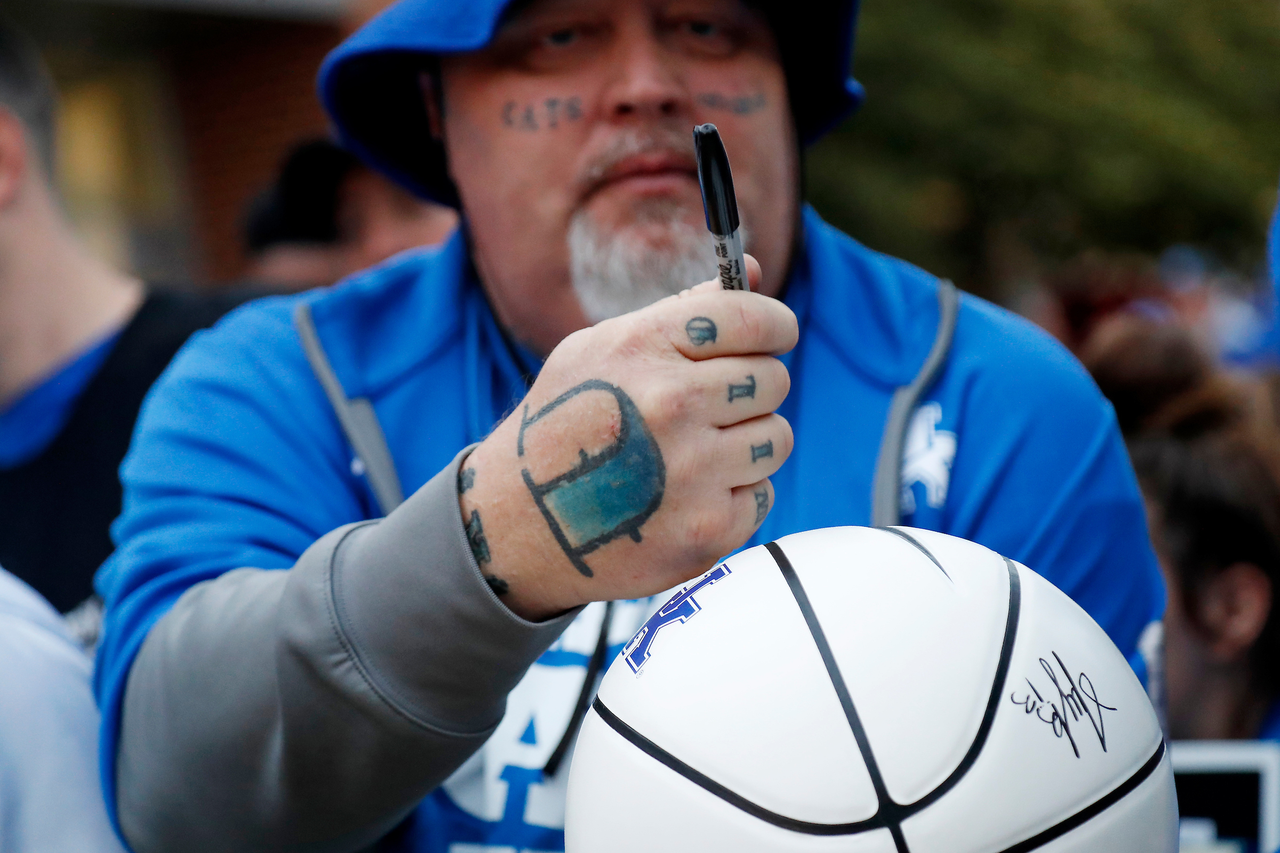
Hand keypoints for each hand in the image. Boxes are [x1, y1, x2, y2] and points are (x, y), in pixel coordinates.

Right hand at [457, 256, 796, 619]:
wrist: (516, 527)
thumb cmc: (563, 426)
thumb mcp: (601, 349)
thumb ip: (683, 310)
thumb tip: (754, 272)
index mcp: (644, 347)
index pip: (753, 318)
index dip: (776, 325)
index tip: (775, 337)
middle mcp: (671, 403)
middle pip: (772, 379)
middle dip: (753, 389)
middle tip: (716, 406)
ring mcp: (692, 470)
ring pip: (776, 437)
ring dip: (747, 445)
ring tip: (697, 454)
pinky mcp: (708, 528)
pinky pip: (762, 494)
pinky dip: (733, 497)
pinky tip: (685, 497)